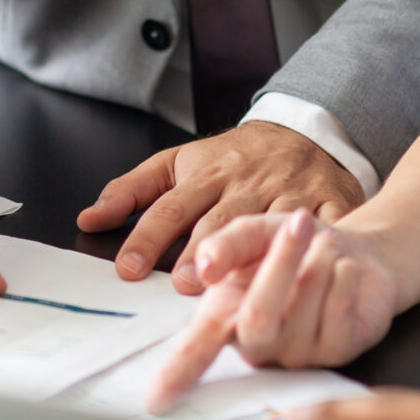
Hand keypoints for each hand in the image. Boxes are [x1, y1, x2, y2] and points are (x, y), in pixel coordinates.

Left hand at [77, 120, 359, 291]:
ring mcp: (291, 192)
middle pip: (220, 220)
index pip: (172, 206)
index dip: (150, 237)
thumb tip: (88, 220)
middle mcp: (248, 183)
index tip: (128, 267)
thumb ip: (133, 190)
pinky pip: (327, 226)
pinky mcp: (331, 200)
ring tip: (234, 289)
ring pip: (269, 225)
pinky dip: (319, 248)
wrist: (304, 130)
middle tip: (184, 284)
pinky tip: (308, 271)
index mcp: (209, 173)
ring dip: (253, 257)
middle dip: (202, 252)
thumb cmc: (235, 158)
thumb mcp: (180, 162)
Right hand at [145, 208, 398, 410]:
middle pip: (258, 316)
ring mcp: (298, 353)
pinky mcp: (339, 351)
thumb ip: (226, 244)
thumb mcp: (252, 234)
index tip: (156, 399)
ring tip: (326, 242)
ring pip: (304, 310)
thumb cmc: (291, 246)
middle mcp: (258, 343)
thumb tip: (206, 267)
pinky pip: (339, 315)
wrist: (349, 248)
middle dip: (280, 263)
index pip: (196, 350)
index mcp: (226, 317)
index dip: (176, 373)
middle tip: (299, 223)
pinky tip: (344, 267)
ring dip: (319, 263)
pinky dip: (343, 279)